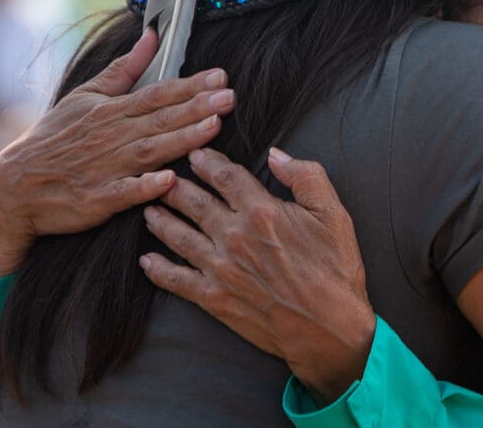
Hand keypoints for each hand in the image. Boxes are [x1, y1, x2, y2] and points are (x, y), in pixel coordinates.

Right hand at [0, 29, 235, 291]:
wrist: (15, 186)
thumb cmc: (56, 138)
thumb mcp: (87, 96)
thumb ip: (125, 69)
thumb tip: (153, 35)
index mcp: (112, 111)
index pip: (158, 94)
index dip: (191, 85)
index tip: (222, 76)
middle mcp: (113, 137)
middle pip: (161, 119)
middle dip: (197, 107)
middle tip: (230, 97)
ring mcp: (106, 168)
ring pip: (151, 151)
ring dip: (183, 139)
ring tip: (213, 127)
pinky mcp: (98, 199)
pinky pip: (124, 192)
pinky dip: (145, 186)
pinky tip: (169, 181)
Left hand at [140, 147, 375, 404]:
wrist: (329, 327)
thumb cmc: (335, 268)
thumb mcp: (334, 213)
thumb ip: (306, 176)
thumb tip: (276, 154)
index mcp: (262, 211)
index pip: (225, 176)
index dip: (208, 162)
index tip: (196, 155)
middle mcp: (234, 236)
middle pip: (195, 202)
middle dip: (176, 186)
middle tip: (161, 177)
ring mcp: (220, 268)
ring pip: (180, 236)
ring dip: (162, 220)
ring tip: (150, 209)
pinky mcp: (214, 298)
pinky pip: (176, 280)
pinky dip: (158, 270)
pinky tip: (147, 261)